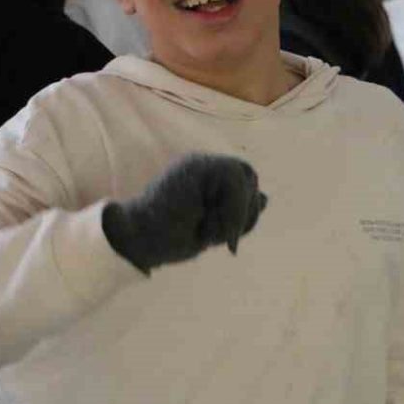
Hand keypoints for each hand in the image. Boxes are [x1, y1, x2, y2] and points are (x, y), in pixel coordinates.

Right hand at [102, 154, 268, 273]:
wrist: (137, 239)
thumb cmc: (168, 238)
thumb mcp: (213, 228)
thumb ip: (236, 212)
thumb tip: (265, 198)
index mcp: (205, 180)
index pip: (245, 184)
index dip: (247, 212)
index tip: (229, 240)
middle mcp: (203, 166)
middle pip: (249, 176)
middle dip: (245, 211)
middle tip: (225, 238)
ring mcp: (198, 163)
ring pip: (244, 177)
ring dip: (234, 213)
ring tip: (208, 231)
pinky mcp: (196, 166)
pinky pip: (233, 178)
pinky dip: (229, 208)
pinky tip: (207, 225)